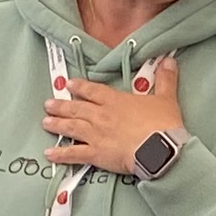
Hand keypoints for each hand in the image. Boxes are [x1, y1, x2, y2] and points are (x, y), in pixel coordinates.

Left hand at [43, 54, 183, 174]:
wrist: (159, 149)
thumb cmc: (163, 124)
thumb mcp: (166, 99)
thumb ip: (166, 80)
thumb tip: (169, 61)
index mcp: (115, 101)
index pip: (93, 91)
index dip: (80, 87)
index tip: (68, 84)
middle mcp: (101, 116)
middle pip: (77, 109)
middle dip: (61, 106)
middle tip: (48, 104)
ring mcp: (96, 135)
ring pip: (71, 128)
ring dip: (57, 125)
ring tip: (45, 123)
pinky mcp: (96, 154)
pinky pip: (74, 154)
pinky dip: (61, 154)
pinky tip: (49, 154)